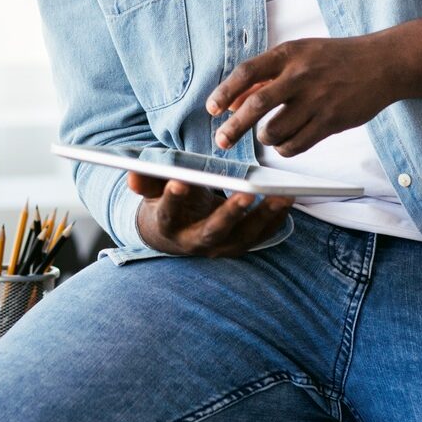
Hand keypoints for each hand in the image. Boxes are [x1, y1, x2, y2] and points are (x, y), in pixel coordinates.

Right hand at [128, 172, 292, 256]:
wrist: (174, 233)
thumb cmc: (165, 202)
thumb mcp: (151, 191)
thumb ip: (146, 181)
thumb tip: (133, 174)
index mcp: (169, 226)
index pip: (168, 213)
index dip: (172, 198)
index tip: (179, 180)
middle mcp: (195, 242)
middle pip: (213, 231)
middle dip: (230, 213)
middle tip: (247, 193)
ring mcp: (219, 247)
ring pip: (244, 236)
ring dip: (265, 217)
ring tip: (283, 195)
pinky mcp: (238, 245)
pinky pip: (260, 235)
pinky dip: (275, 219)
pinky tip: (288, 199)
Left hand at [206, 18, 421, 155]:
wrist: (382, 64)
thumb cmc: (334, 58)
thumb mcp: (300, 54)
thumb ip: (267, 75)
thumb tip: (234, 101)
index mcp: (289, 53)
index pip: (247, 72)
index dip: (225, 92)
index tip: (213, 109)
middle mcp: (301, 75)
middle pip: (256, 106)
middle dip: (234, 128)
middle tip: (222, 140)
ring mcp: (317, 100)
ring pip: (275, 131)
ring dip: (264, 138)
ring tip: (268, 134)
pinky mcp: (331, 121)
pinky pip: (297, 145)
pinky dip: (285, 148)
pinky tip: (287, 142)